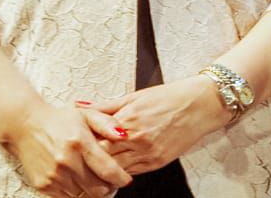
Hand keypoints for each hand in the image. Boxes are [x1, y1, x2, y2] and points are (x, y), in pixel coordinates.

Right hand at [2, 102, 131, 196]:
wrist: (25, 125)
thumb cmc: (58, 119)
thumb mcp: (86, 113)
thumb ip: (107, 123)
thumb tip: (124, 135)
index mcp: (80, 143)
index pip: (107, 170)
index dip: (120, 178)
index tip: (126, 179)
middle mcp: (66, 161)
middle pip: (97, 189)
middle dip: (109, 187)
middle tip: (111, 180)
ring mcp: (54, 176)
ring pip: (83, 196)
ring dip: (92, 192)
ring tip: (95, 180)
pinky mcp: (43, 185)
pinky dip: (76, 193)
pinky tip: (79, 182)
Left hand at [82, 76, 230, 173]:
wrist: (200, 104)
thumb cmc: (168, 97)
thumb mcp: (135, 96)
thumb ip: (104, 106)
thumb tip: (77, 106)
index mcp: (127, 120)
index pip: (94, 140)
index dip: (80, 145)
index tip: (70, 146)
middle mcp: (136, 139)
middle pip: (102, 158)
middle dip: (87, 162)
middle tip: (73, 164)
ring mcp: (147, 153)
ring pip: (114, 171)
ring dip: (101, 172)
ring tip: (88, 172)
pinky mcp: (157, 162)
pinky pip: (131, 173)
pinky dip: (118, 174)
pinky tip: (110, 174)